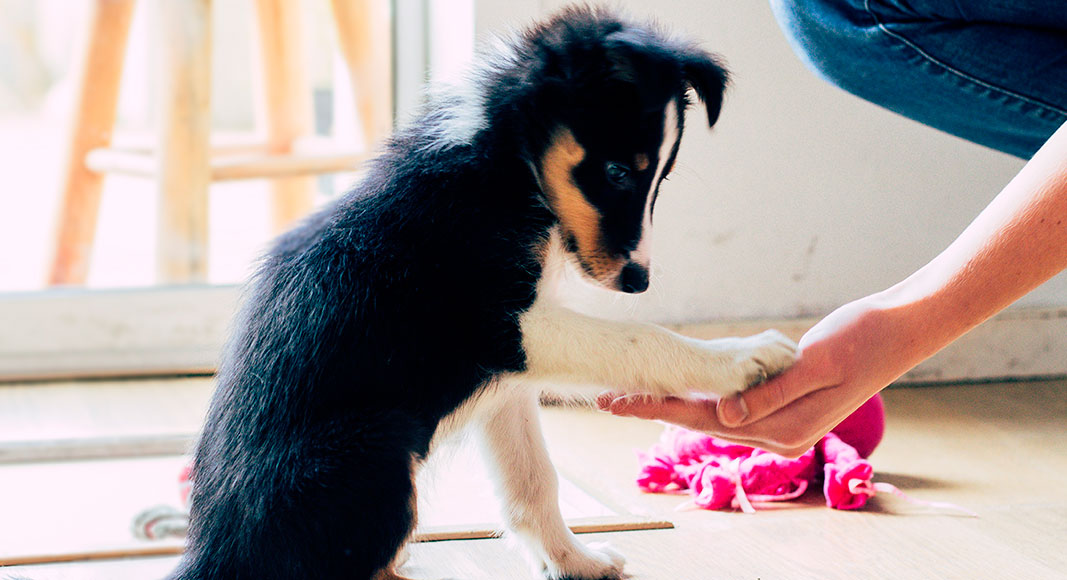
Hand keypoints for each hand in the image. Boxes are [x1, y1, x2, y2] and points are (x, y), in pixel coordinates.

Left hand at [599, 294, 911, 456]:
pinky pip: (733, 404)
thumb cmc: (862, 340)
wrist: (899, 330)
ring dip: (674, 403)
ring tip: (633, 392)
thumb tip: (723, 418)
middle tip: (607, 398)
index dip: (657, 409)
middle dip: (655, 409)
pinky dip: (703, 395)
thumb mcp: (815, 365)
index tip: (616, 401)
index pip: (705, 419)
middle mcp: (780, 434)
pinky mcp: (785, 405)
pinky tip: (681, 386)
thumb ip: (769, 394)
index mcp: (785, 429)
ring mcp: (783, 422)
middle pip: (702, 421)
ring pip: (714, 415)